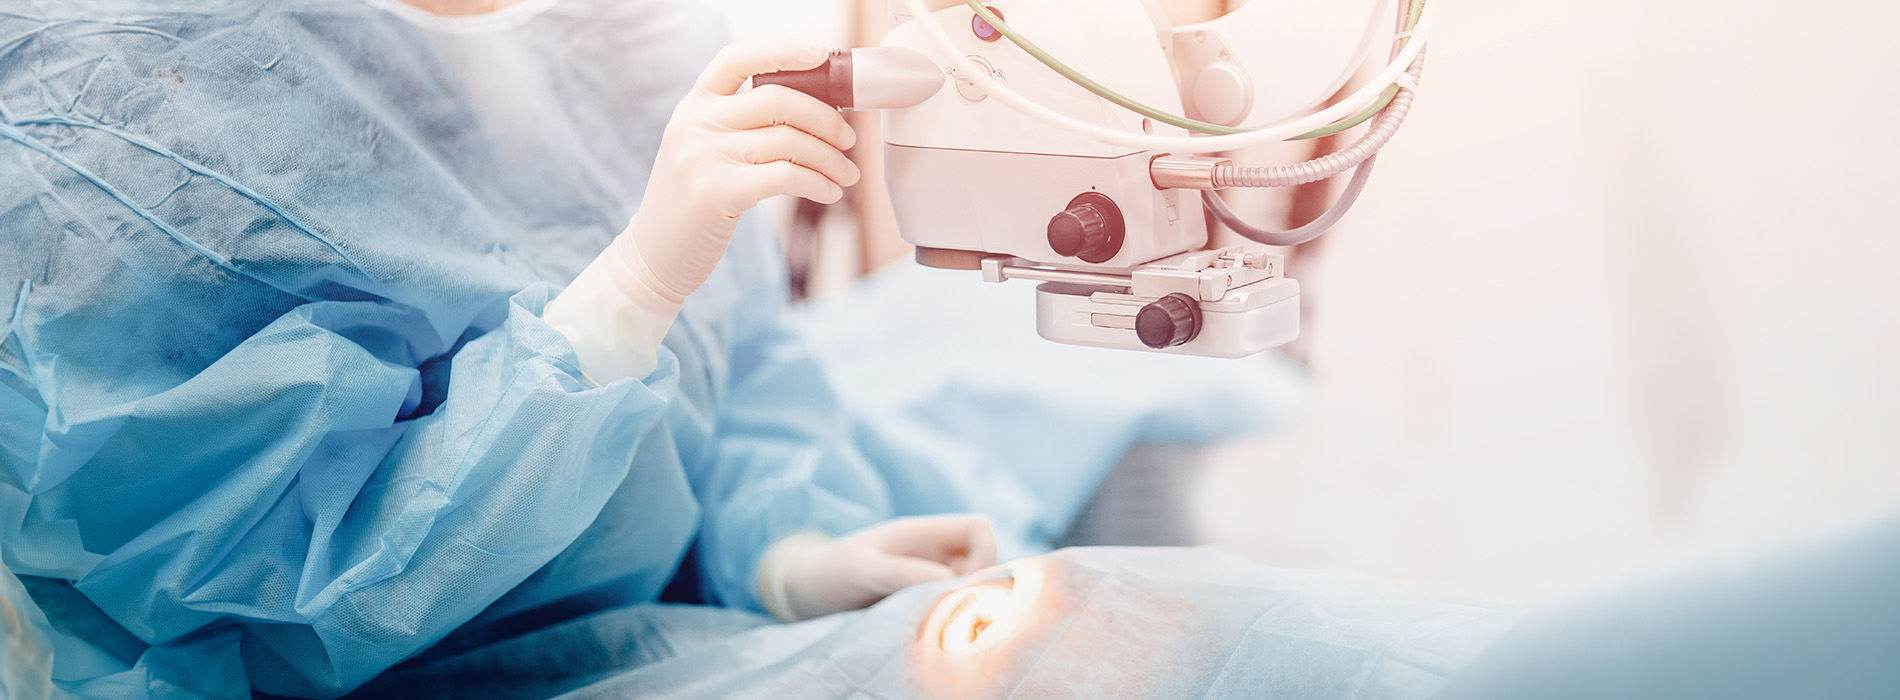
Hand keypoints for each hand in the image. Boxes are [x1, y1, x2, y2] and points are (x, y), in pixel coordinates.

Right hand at [617, 41, 860, 303]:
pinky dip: (818, 183)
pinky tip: (829, 193)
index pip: (738, 59)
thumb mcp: (704, 150)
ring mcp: (702, 156)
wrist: (655, 255)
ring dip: (830, 159)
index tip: (821, 55)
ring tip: (847, 176)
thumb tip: (815, 111)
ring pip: (788, 140)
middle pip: (777, 99)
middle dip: (826, 119)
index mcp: (693, 104)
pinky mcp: (717, 192)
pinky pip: (785, 176)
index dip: (783, 50)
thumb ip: (742, 125)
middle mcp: (694, 123)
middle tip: (849, 140)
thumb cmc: (694, 203)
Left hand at [760, 515, 998, 621]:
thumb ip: (907, 574)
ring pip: (968, 589)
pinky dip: (948, 623)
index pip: (979, 529)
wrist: (800, 594)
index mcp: (921, 534)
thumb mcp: (864, 570)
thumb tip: (956, 586)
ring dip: (963, 608)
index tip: (961, 588)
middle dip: (978, 588)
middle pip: (982, 561)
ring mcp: (926, 577)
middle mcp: (931, 554)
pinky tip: (932, 637)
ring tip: (941, 629)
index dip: (984, 556)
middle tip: (955, 616)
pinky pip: (950, 609)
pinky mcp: (919, 603)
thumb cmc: (828, 573)